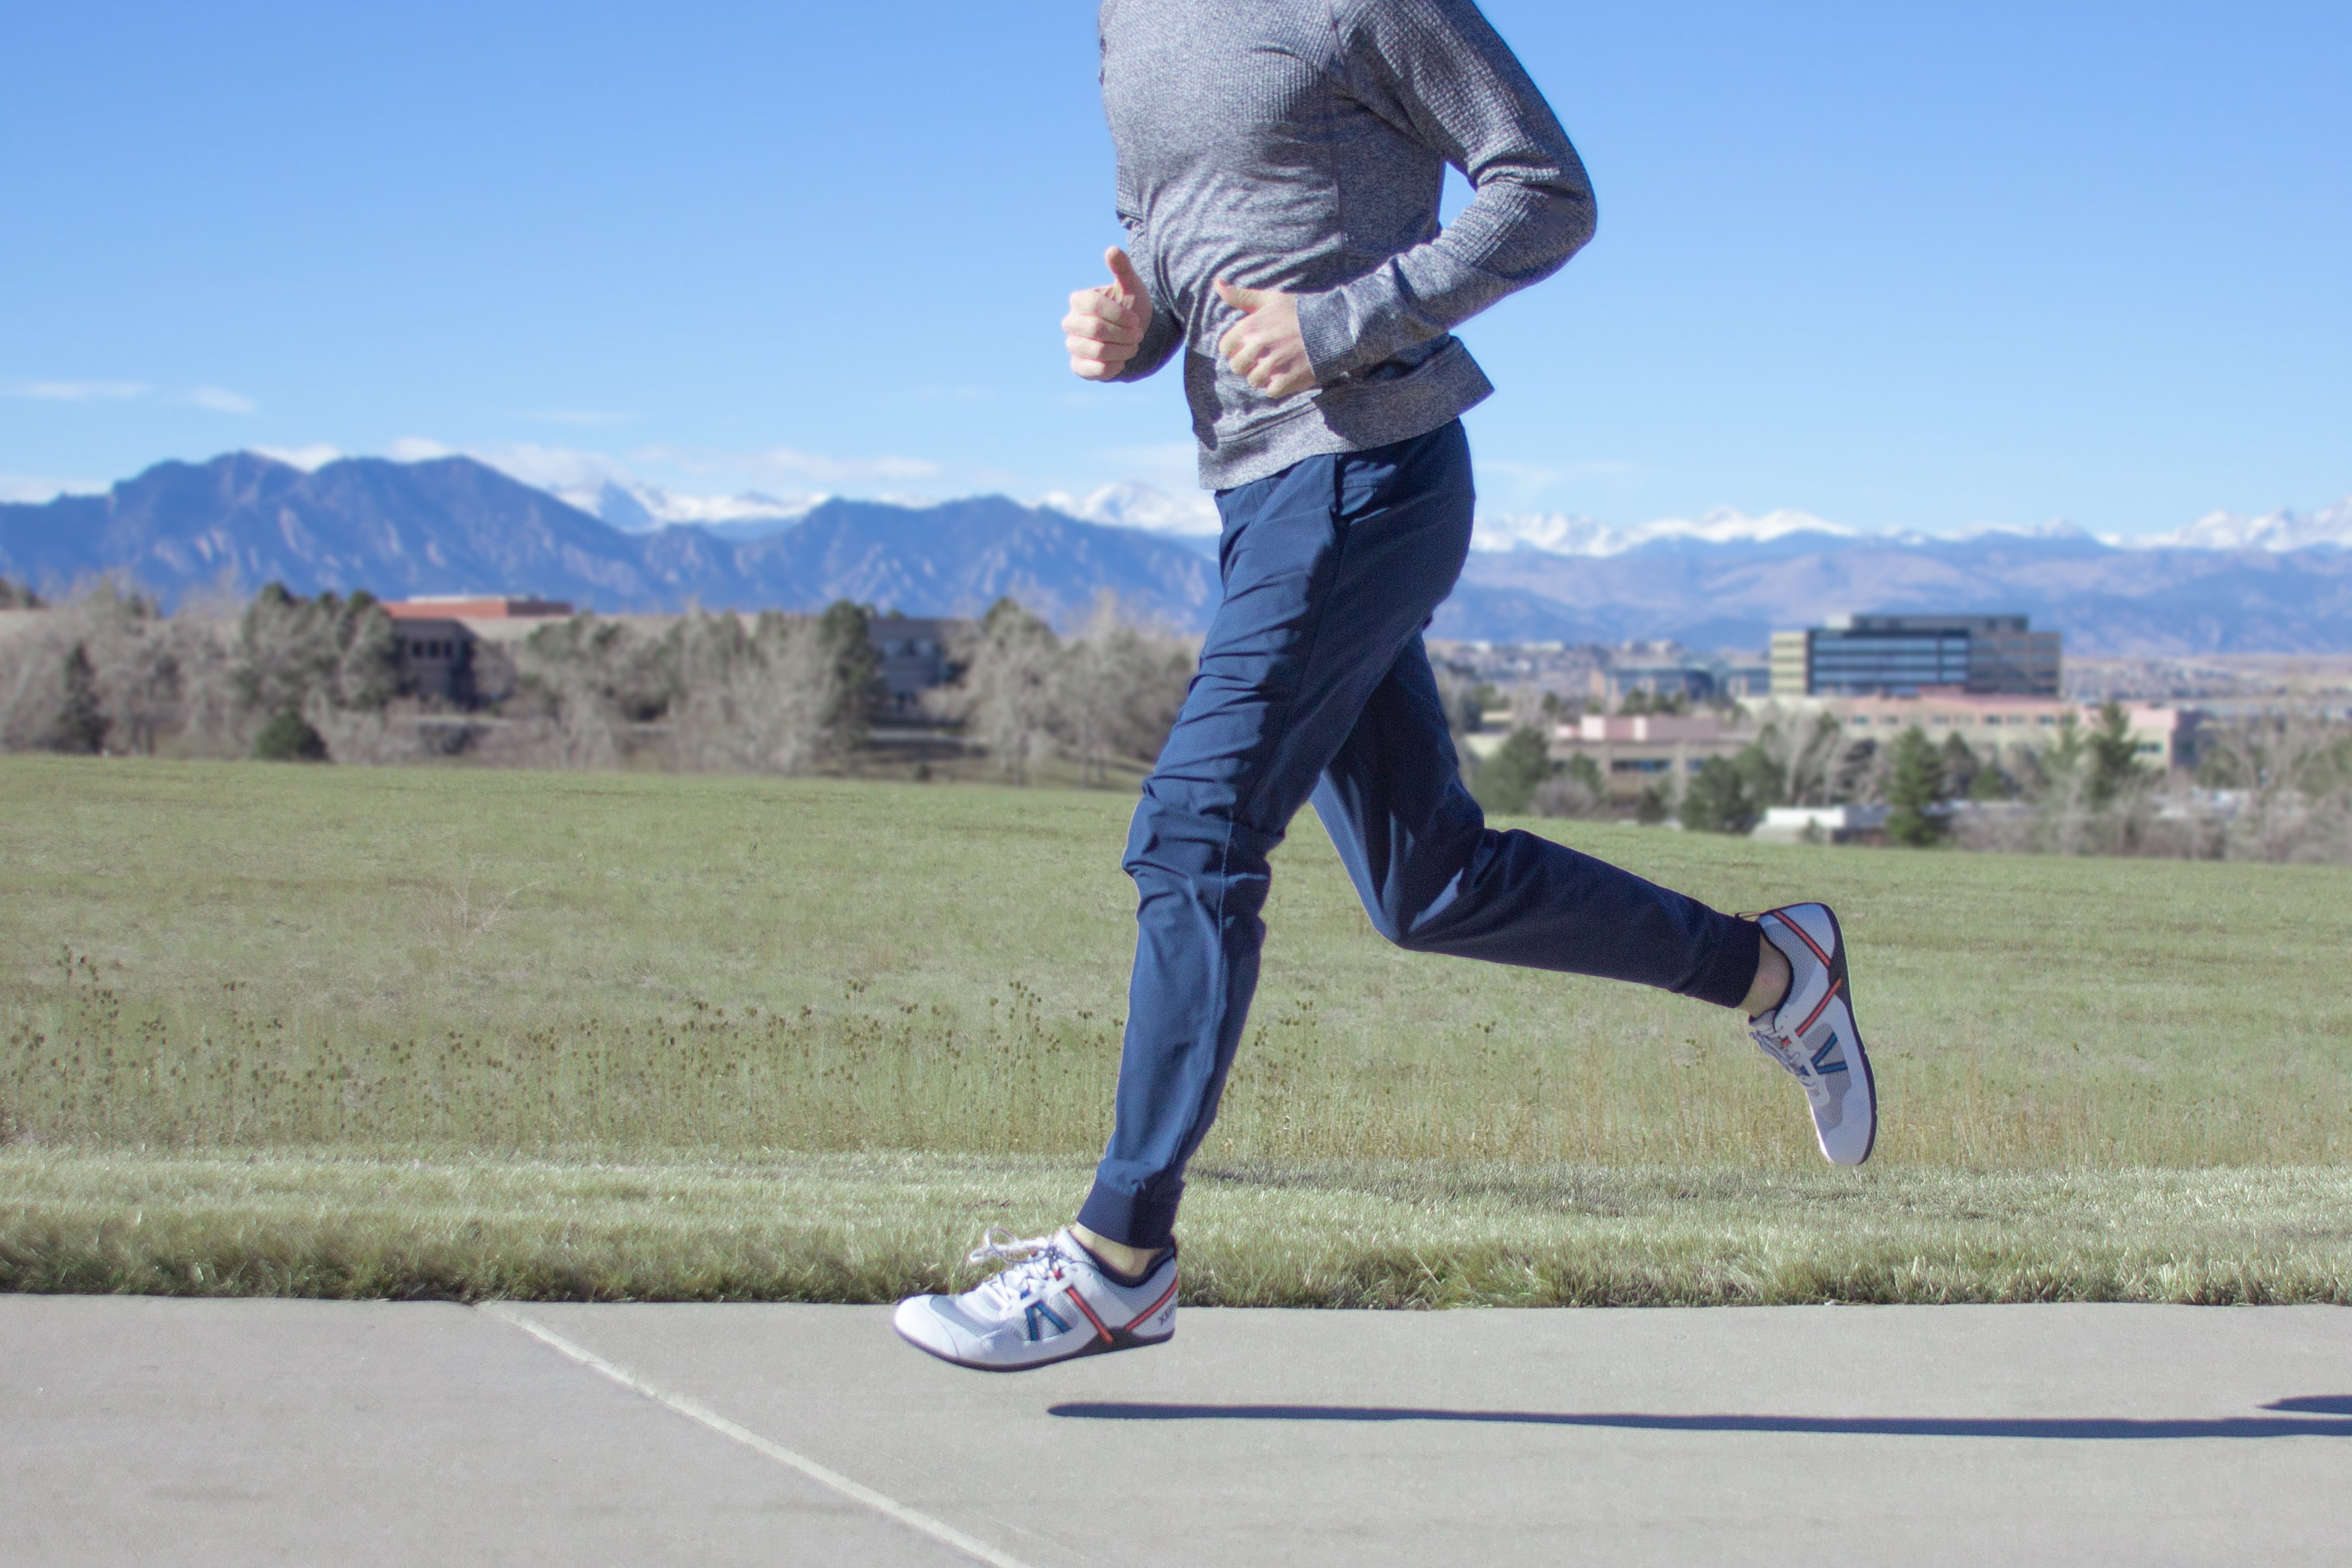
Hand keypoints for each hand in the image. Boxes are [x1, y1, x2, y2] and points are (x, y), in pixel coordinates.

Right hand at [1063, 247, 1151, 380]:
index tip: (1136, 320)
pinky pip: (1094, 371)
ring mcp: (1073, 345)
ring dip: (1122, 350)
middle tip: (1138, 334)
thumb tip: (1112, 250)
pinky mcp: (1079, 366)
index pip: (1093, 305)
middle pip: (1095, 329)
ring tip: (1133, 347)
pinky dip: (1114, 366)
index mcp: (1080, 300)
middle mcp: (1071, 323)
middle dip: (1123, 334)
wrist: (1134, 337)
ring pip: (1097, 351)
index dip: (1118, 314)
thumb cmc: (1131, 307)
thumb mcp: (1131, 286)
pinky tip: (1123, 360)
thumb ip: (1122, 268)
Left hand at [1214, 277, 1316, 396]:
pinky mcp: (1287, 379)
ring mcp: (1273, 364)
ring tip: (1278, 364)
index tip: (1251, 345)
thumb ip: (1241, 295)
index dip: (1236, 348)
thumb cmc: (1299, 312)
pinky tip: (1288, 373)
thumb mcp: (1270, 299)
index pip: (1225, 348)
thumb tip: (1217, 283)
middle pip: (1237, 367)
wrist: (1333, 326)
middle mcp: (1259, 346)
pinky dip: (1278, 386)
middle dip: (1249, 364)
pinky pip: (1270, 391)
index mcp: (1251, 327)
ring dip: (1264, 376)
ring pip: (1253, 381)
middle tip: (1266, 356)